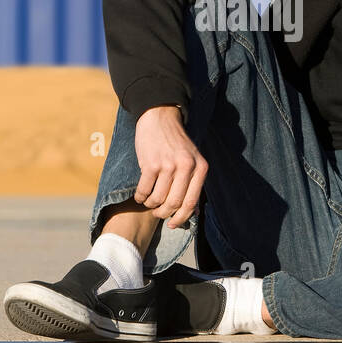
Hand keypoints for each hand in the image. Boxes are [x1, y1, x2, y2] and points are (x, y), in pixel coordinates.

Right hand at [134, 105, 207, 228]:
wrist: (160, 117)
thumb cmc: (176, 142)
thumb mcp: (193, 159)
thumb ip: (194, 183)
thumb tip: (193, 213)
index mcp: (200, 167)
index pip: (191, 202)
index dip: (182, 218)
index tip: (173, 224)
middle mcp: (186, 167)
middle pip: (174, 203)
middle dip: (164, 214)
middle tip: (158, 214)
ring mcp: (168, 165)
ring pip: (158, 199)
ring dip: (151, 206)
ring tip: (149, 203)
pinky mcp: (150, 164)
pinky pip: (144, 190)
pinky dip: (141, 197)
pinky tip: (140, 196)